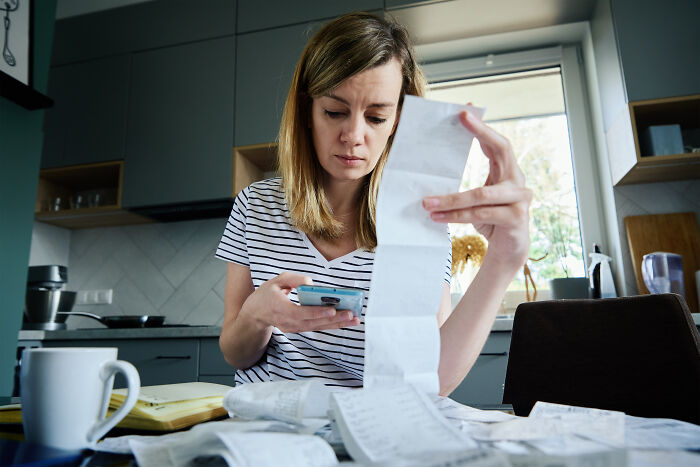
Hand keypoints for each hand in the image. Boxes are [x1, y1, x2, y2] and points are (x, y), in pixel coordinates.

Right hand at [240, 272, 359, 332]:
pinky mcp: (299, 329)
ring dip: (337, 324)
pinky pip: (317, 328)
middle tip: (352, 315)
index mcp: (280, 308)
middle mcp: (288, 322)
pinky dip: (331, 325)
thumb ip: (294, 279)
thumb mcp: (277, 280)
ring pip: (318, 327)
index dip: (316, 313)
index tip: (332, 310)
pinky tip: (345, 322)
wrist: (256, 313)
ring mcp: (293, 328)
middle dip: (334, 320)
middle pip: (313, 323)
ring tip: (354, 320)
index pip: (300, 313)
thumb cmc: (267, 294)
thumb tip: (310, 283)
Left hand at [422, 110, 531, 271]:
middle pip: (502, 152)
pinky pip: (480, 214)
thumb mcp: (479, 198)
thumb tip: (436, 167)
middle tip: (459, 121)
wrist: (509, 252)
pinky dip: (455, 216)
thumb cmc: (490, 220)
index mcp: (509, 173)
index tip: (464, 112)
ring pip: (480, 194)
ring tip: (426, 202)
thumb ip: (468, 182)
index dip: (483, 128)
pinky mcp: (515, 219)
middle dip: (480, 134)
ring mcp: (520, 200)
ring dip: (450, 199)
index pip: (498, 144)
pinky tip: (437, 217)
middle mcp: (518, 182)